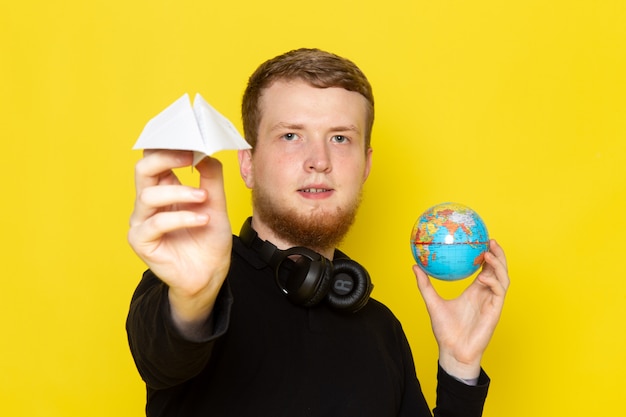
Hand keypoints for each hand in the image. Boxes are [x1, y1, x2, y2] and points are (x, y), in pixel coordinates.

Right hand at [128, 150, 231, 330]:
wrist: (209, 274)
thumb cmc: (208, 239)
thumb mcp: (215, 203)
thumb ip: (210, 178)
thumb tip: (206, 152)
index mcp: (164, 189)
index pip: (155, 159)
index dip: (168, 146)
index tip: (190, 137)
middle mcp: (149, 203)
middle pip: (143, 169)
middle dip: (166, 157)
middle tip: (191, 156)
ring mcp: (142, 222)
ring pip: (149, 195)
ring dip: (180, 192)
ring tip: (203, 198)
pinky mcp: (142, 241)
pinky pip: (156, 223)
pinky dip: (182, 218)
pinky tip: (202, 219)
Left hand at [414, 239, 509, 379]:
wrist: (452, 351)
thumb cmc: (445, 330)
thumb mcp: (432, 302)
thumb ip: (425, 285)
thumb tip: (415, 266)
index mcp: (476, 291)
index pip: (486, 268)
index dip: (487, 254)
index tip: (481, 239)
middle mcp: (486, 294)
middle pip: (499, 270)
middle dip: (498, 255)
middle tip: (491, 240)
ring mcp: (492, 302)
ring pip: (503, 279)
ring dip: (498, 265)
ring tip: (488, 254)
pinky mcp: (495, 311)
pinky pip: (499, 292)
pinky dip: (493, 282)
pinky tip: (483, 277)